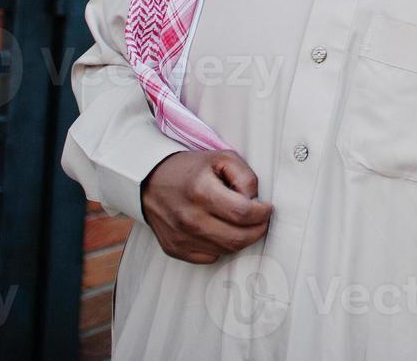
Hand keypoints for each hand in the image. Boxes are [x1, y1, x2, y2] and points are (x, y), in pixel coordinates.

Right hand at [140, 150, 273, 263]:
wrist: (150, 181)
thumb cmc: (189, 169)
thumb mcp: (221, 158)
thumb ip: (245, 176)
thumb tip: (255, 201)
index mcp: (201, 192)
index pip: (243, 213)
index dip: (262, 213)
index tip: (267, 208)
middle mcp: (189, 218)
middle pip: (237, 238)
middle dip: (258, 230)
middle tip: (261, 220)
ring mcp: (180, 237)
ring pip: (226, 250)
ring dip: (241, 239)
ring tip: (242, 224)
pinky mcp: (174, 249)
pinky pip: (209, 257)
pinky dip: (221, 247)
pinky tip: (221, 231)